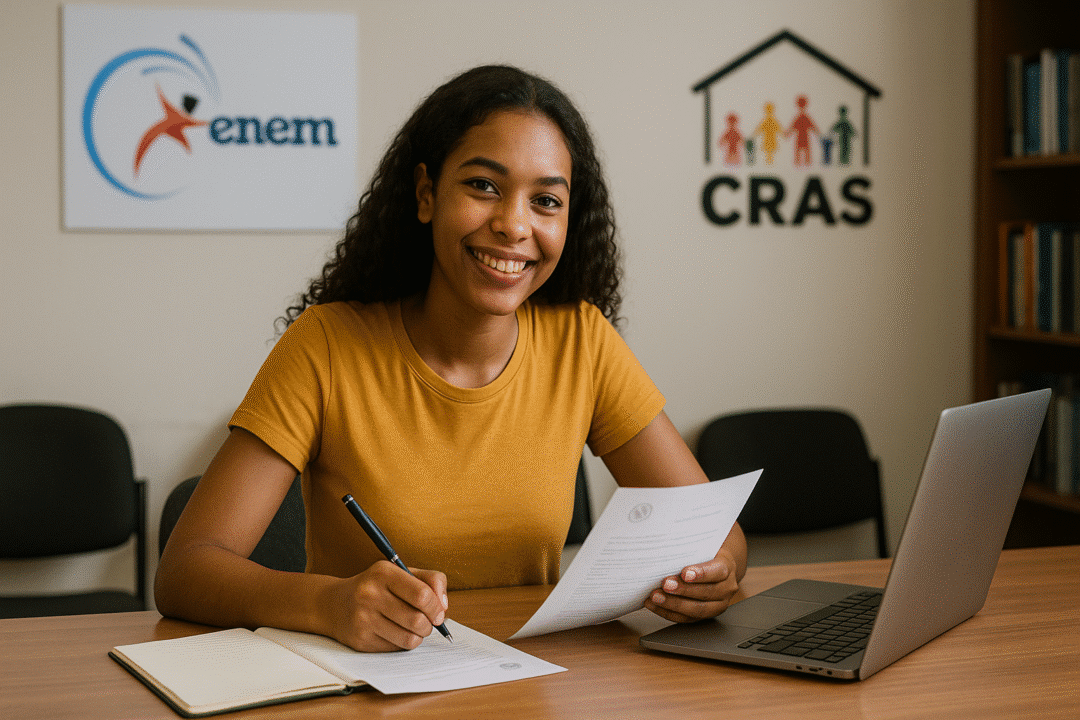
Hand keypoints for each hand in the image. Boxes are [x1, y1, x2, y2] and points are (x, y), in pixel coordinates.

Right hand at [322, 561, 447, 651]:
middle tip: (428, 623)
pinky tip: (395, 632)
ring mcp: (363, 618)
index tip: (438, 613)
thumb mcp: (401, 573)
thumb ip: (430, 580)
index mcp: (383, 573)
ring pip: (409, 638)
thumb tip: (443, 606)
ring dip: (418, 636)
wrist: (334, 604)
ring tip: (414, 628)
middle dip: (429, 626)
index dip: (436, 607)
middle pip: (418, 620)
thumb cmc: (375, 587)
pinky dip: (402, 643)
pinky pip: (395, 648)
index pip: (422, 594)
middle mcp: (370, 594)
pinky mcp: (360, 640)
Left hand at [644, 547, 738, 622]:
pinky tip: (655, 605)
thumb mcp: (703, 548)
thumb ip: (689, 551)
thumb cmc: (705, 556)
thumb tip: (664, 549)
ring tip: (656, 596)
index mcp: (727, 569)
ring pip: (697, 609)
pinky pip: (686, 619)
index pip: (717, 572)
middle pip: (706, 593)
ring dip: (673, 604)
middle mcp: (726, 589)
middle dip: (683, 590)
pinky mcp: (704, 616)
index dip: (701, 574)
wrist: (716, 570)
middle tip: (665, 584)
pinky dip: (668, 612)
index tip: (685, 573)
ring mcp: (717, 605)